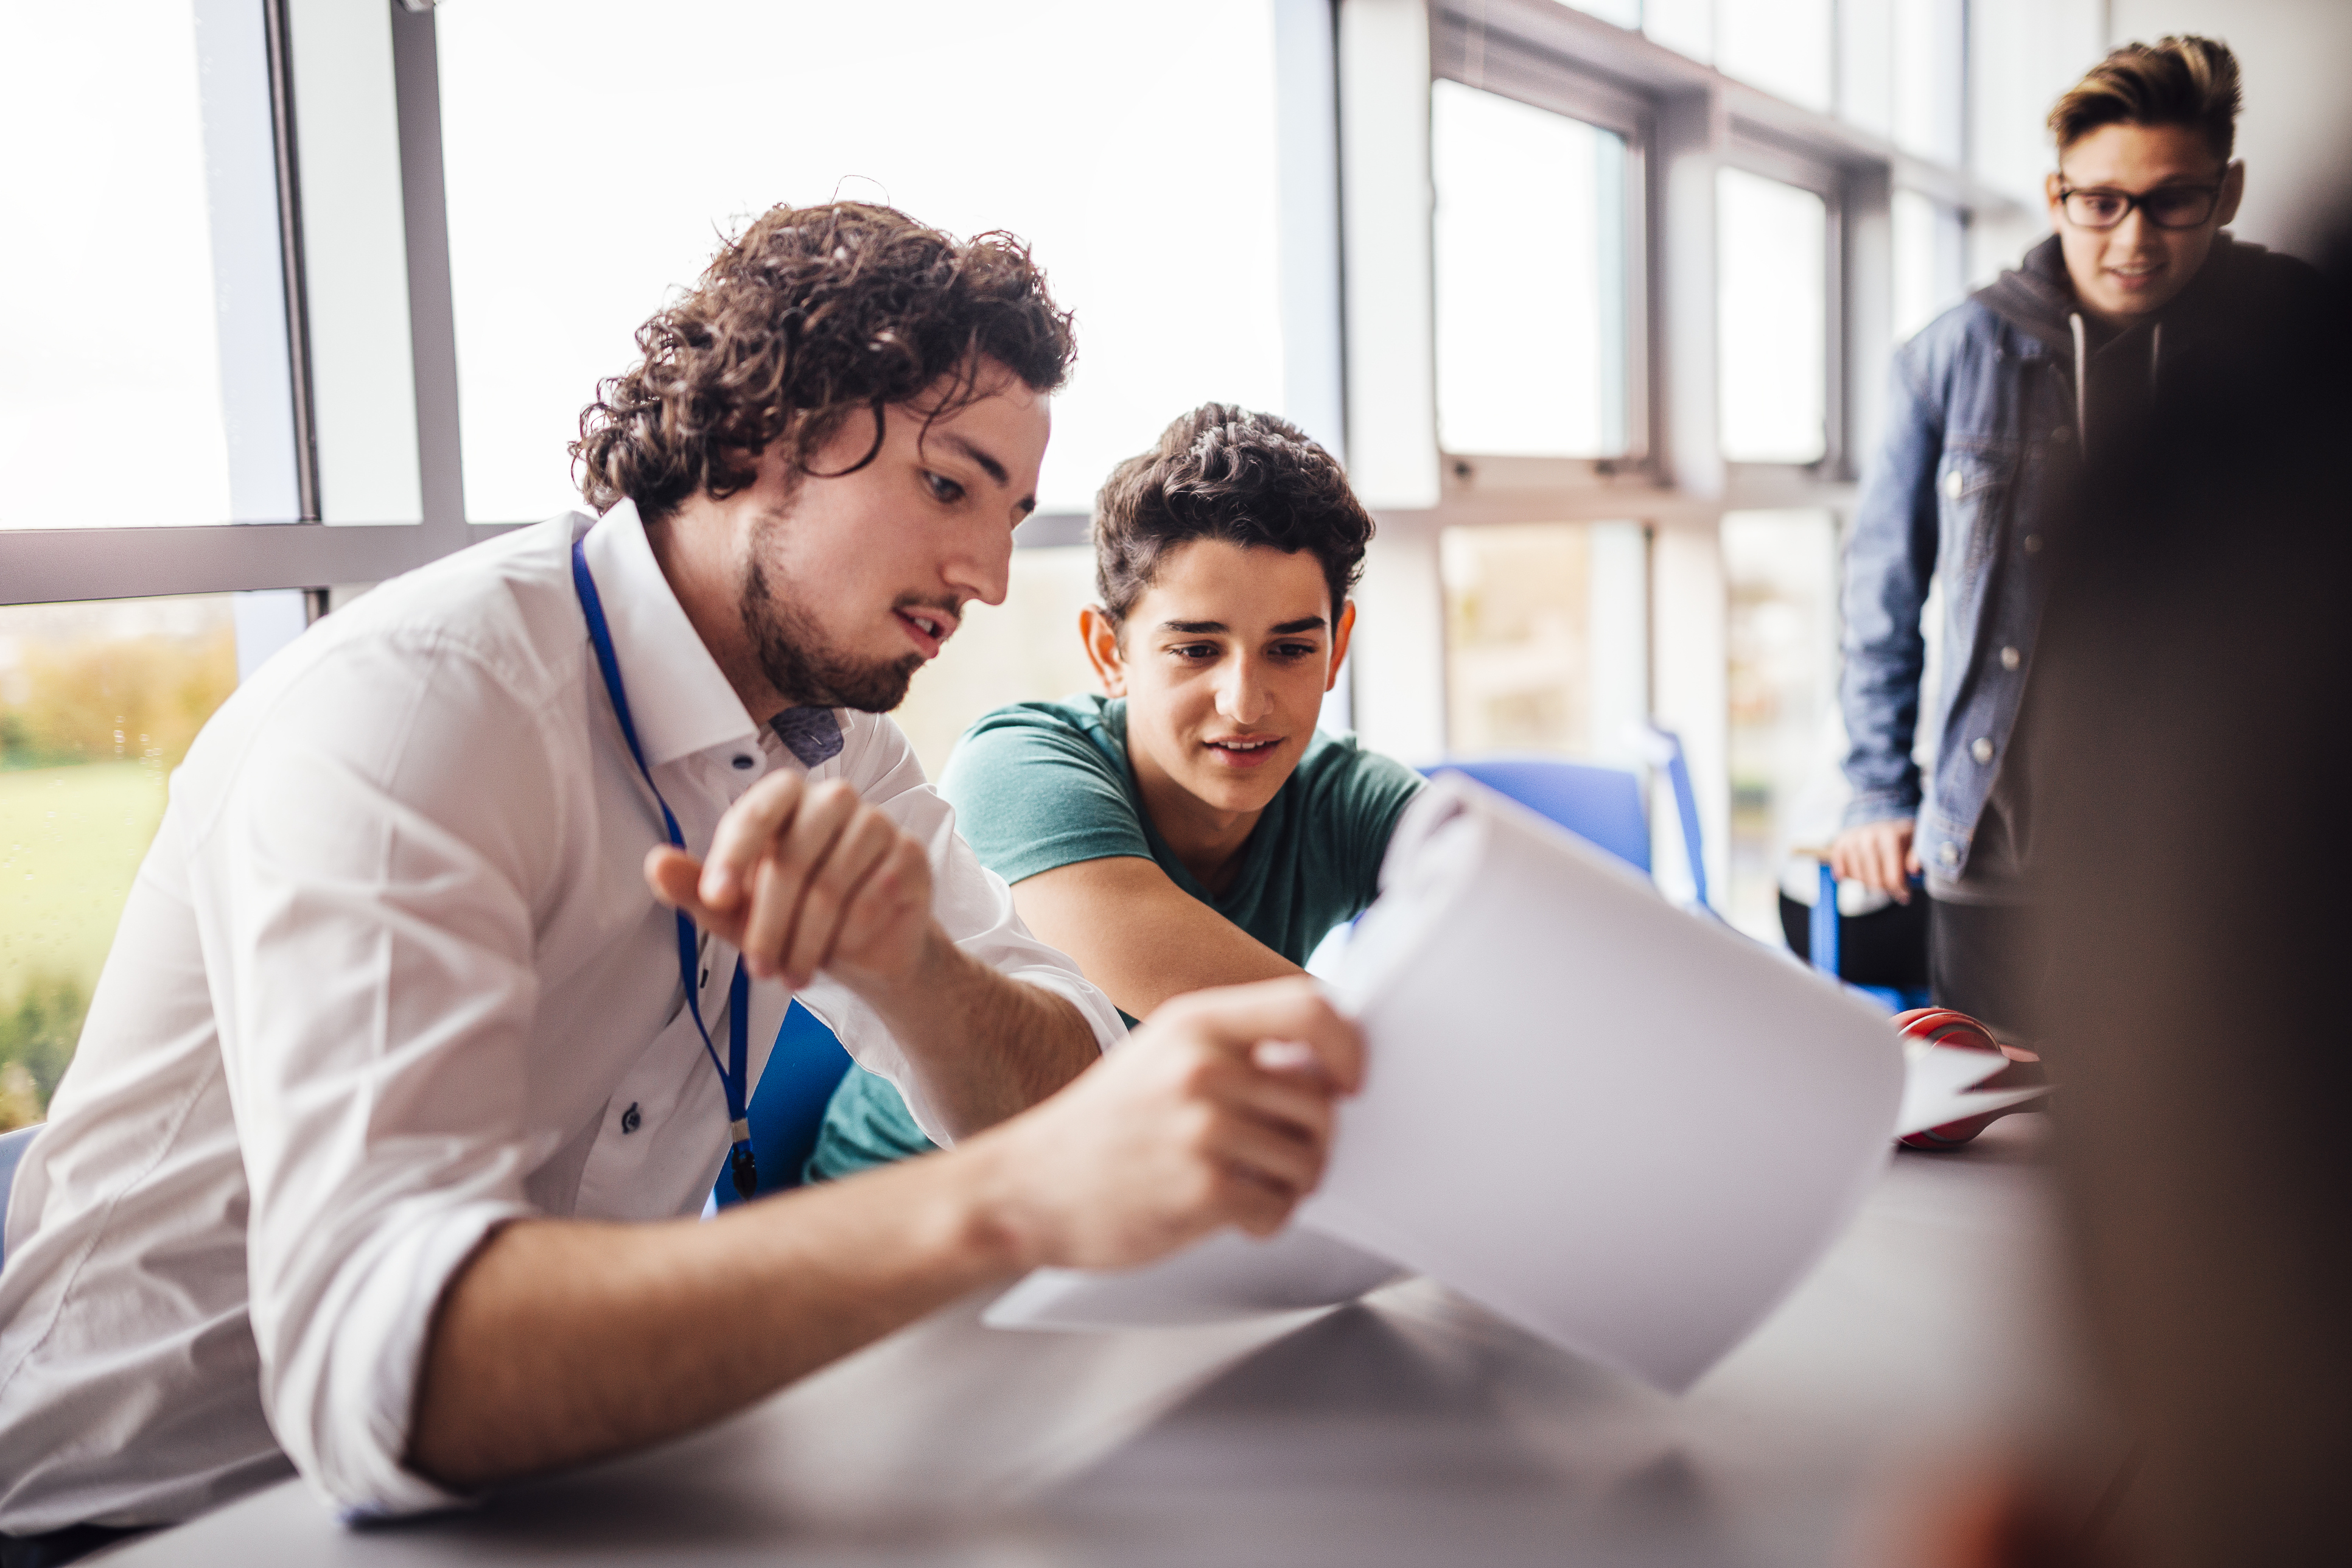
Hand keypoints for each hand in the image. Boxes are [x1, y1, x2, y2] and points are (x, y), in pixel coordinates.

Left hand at [644, 772, 934, 991]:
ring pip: (832, 885)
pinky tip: (841, 950)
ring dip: (807, 942)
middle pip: (792, 858)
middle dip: (769, 924)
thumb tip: (656, 864)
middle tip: (758, 969)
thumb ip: (697, 887)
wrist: (868, 949)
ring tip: (793, 973)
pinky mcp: (910, 854)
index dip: (734, 855)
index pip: (757, 812)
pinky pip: (873, 898)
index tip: (715, 899)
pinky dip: (850, 936)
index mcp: (785, 799)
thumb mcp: (738, 911)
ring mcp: (877, 823)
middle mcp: (833, 799)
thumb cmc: (796, 918)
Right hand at [975, 978, 1364, 1272]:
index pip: (1310, 1007)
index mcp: (1196, 1023)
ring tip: (1253, 1187)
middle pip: (1320, 1098)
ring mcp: (1203, 1128)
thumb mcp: (1159, 1056)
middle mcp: (1202, 1067)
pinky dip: (1267, 1220)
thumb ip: (1233, 1049)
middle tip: (1283, 1158)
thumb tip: (1320, 1065)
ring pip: (1308, 1158)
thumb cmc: (1101, 1127)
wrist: (1026, 1189)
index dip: (1347, 1045)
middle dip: (1314, 1138)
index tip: (1349, 1079)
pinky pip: (1280, 1207)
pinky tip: (1234, 1215)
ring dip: (1293, 1183)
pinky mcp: (1203, 1189)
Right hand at [1829, 817, 1920, 901]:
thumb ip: (1917, 856)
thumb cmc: (1900, 835)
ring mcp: (1852, 841)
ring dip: (1869, 882)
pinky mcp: (1839, 844)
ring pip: (1859, 879)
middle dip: (1885, 888)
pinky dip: (1851, 876)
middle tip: (1892, 885)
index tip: (1905, 895)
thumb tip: (1914, 870)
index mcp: (1890, 837)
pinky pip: (1843, 873)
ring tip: (1878, 874)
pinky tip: (1862, 870)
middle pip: (1875, 882)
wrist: (1877, 814)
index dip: (1900, 891)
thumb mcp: (1916, 842)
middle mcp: (1869, 838)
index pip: (1892, 878)